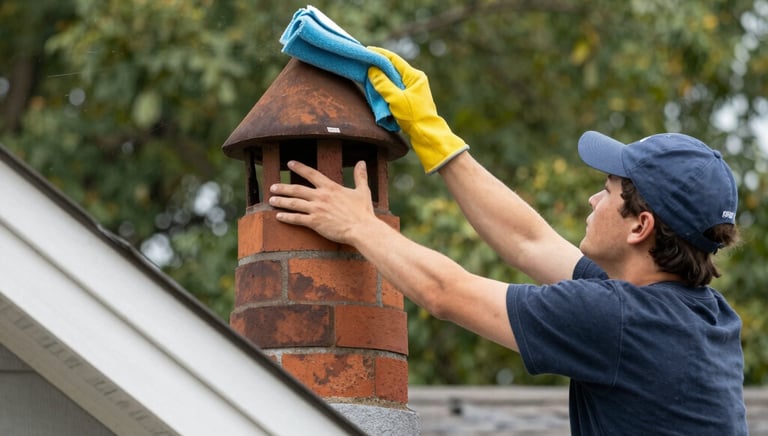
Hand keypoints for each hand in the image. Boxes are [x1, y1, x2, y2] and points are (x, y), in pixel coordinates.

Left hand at [268, 160, 374, 244]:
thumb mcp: (363, 191)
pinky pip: (297, 219)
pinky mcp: (315, 222)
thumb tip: (362, 162)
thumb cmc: (363, 212)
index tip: (289, 164)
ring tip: (271, 200)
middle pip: (297, 189)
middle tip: (272, 187)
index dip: (300, 168)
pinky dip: (286, 217)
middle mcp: (321, 196)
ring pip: (294, 203)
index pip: (312, 174)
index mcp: (331, 187)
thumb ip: (360, 176)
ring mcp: (317, 209)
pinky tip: (278, 216)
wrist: (362, 229)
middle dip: (283, 188)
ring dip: (281, 201)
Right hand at [367, 46, 467, 173]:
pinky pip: (395, 87)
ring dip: (382, 76)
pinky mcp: (410, 98)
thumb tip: (372, 70)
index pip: (394, 60)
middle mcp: (415, 80)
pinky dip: (386, 86)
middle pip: (394, 68)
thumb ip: (383, 84)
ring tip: (367, 72)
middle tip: (365, 61)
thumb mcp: (396, 99)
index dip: (380, 54)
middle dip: (379, 65)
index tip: (367, 50)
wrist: (426, 134)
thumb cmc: (413, 116)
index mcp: (414, 76)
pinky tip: (377, 87)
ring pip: (394, 78)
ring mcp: (413, 89)